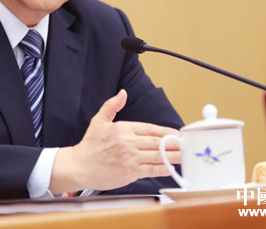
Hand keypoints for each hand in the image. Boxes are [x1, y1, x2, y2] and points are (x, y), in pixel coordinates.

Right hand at [49, 89, 180, 193]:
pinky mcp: (131, 172)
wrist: (79, 166)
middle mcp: (129, 142)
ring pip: (158, 156)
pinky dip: (164, 169)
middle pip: (158, 142)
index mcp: (123, 128)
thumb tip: (122, 93)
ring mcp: (131, 158)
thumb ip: (111, 106)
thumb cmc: (89, 146)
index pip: (150, 128)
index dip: (165, 131)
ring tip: (185, 155)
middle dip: (174, 143)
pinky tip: (172, 168)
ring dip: (174, 156)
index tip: (176, 133)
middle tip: (186, 144)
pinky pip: (152, 170)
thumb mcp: (98, 121)